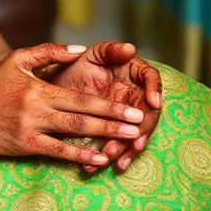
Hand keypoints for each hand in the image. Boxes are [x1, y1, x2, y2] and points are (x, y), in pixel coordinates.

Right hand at [0, 43, 147, 165]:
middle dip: (114, 119)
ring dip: (103, 136)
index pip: (80, 95)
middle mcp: (37, 106)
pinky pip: (57, 152)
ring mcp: (31, 127)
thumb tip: (80, 50)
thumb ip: (48, 52)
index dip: (108, 102)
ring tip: (128, 139)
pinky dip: (79, 156)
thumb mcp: (16, 60)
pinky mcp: (25, 145)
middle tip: (140, 122)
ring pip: (74, 132)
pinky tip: (98, 159)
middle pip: (83, 114)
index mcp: (38, 86)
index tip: (133, 105)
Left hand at [43, 42, 161, 173]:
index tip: (153, 102)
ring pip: (134, 133)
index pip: (152, 79)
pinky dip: (113, 155)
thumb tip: (130, 48)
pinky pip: (119, 145)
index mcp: (132, 74)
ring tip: (112, 156)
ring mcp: (125, 115)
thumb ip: (109, 50)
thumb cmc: (73, 68)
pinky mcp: (114, 132)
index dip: (155, 90)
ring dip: (125, 146)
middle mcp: (133, 95)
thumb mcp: (89, 57)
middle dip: (141, 129)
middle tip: (134, 141)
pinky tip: (103, 162)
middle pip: (147, 112)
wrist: (54, 89)